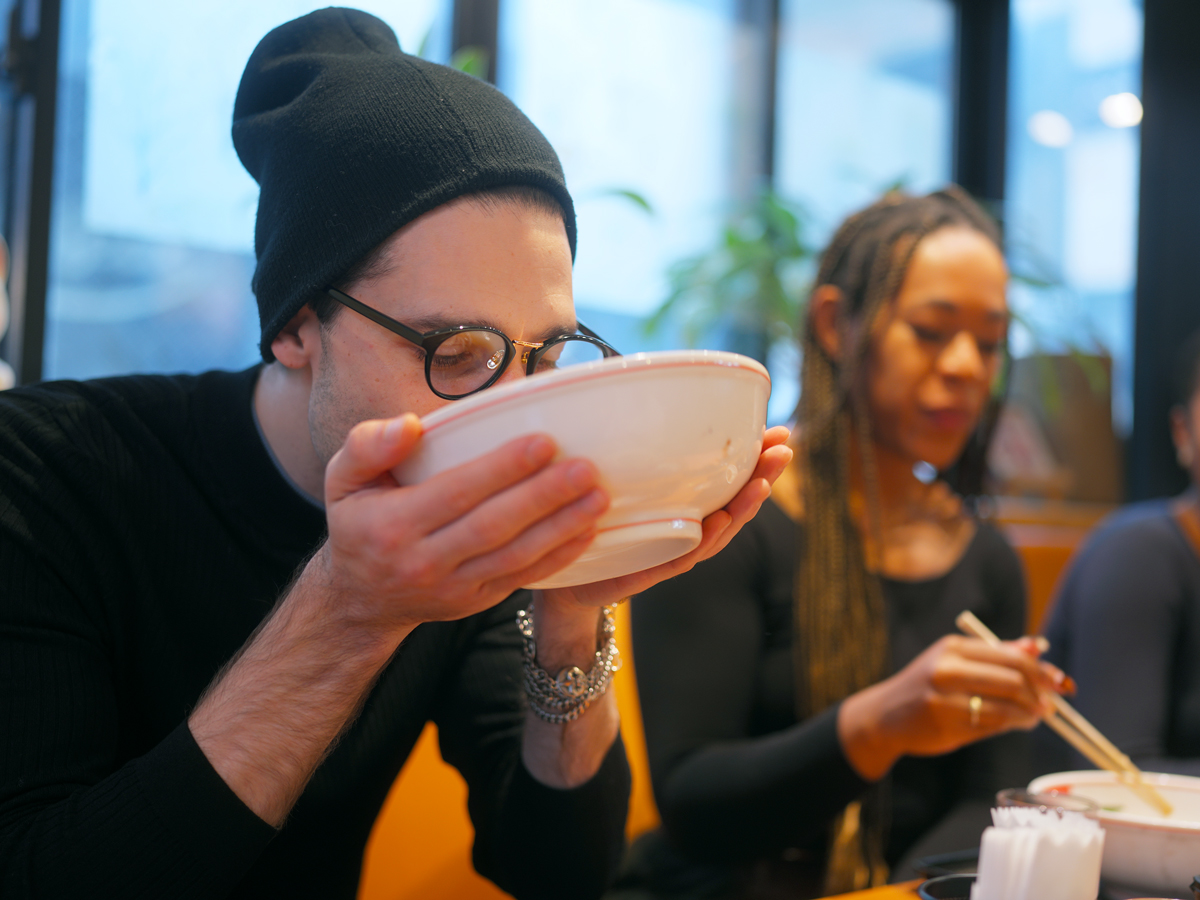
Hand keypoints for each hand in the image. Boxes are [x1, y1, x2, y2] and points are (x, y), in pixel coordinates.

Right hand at [317, 414, 610, 636]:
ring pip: (515, 557)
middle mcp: (425, 561)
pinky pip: (523, 578)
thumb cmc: (359, 523)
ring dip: (561, 527)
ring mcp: (455, 587)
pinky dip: (559, 557)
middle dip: (543, 498)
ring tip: (599, 497)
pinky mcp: (477, 601)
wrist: (359, 600)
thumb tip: (411, 425)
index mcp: (394, 525)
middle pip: (493, 527)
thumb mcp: (342, 480)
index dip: (501, 469)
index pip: (456, 493)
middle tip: (585, 469)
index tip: (543, 442)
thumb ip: (369, 446)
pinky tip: (588, 531)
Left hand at [540, 425, 792, 609]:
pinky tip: (721, 520)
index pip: (729, 479)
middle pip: (734, 502)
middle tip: (784, 453)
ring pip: (718, 530)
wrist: (570, 576)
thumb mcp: (615, 478)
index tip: (780, 434)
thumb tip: (622, 385)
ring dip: (743, 508)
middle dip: (762, 477)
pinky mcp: (651, 570)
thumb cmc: (597, 523)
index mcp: (686, 503)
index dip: (756, 459)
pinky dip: (705, 539)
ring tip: (763, 484)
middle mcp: (687, 526)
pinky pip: (684, 555)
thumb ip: (628, 445)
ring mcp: (673, 549)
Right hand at [839, 634, 1068, 780]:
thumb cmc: (927, 686)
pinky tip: (1017, 723)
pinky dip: (1012, 725)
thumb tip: (1037, 646)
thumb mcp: (955, 661)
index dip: (1041, 671)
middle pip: (1012, 679)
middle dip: (1040, 693)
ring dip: (1030, 713)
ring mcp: (945, 698)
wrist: (885, 715)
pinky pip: (992, 725)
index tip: (1060, 682)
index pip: (1011, 656)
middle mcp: (947, 669)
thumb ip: (996, 654)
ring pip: (1006, 706)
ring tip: (1036, 716)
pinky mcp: (945, 724)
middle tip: (1052, 704)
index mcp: (953, 648)